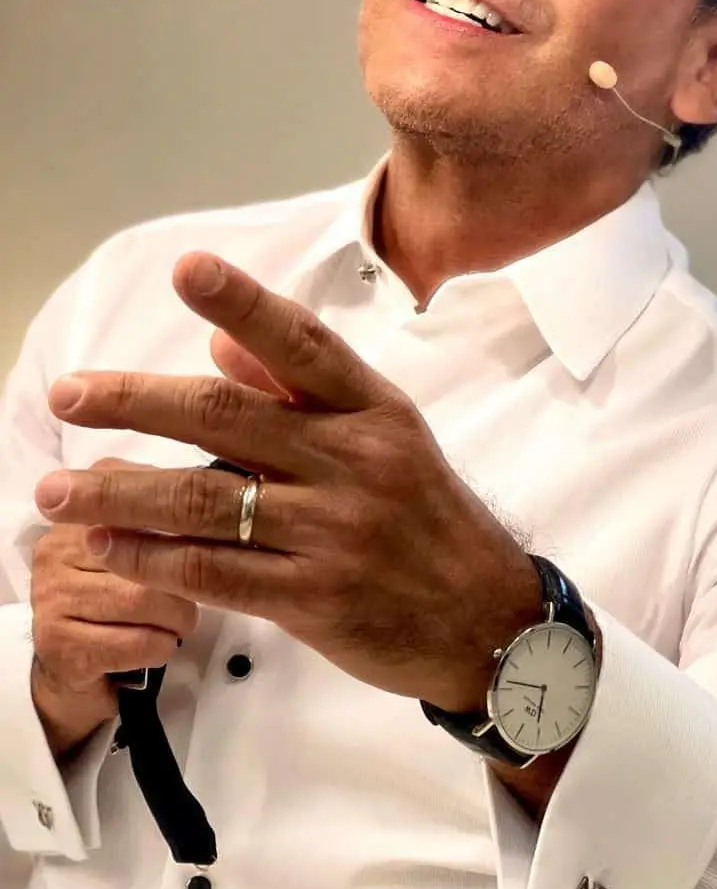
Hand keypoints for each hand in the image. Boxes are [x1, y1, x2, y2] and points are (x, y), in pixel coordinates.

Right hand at [30, 462, 198, 758]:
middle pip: (148, 553)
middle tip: (196, 596)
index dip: (187, 525)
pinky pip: (134, 641)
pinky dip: (162, 646)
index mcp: (81, 512)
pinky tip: (159, 646)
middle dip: (187, 580)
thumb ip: (166, 515)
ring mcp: (52, 597)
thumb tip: (224, 494)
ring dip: (178, 617)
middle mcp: (57, 547)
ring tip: (179, 623)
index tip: (210, 545)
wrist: (68, 668)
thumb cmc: (116, 597)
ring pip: (143, 598)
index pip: (142, 502)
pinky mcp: (58, 645)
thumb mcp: (137, 548)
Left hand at [34, 253, 541, 712]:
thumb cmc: (429, 520)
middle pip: (228, 417)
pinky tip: (107, 546)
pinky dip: (152, 559)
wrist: (489, 619)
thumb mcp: (389, 439)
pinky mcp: (316, 599)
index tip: (188, 270)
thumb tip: (219, 346)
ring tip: (55, 490)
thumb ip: (303, 393)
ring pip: (205, 500)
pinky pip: (216, 572)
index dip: (243, 303)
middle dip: (136, 401)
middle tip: (68, 395)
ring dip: (120, 492)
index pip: (302, 345)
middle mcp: (356, 461)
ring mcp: (336, 532)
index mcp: (376, 411)